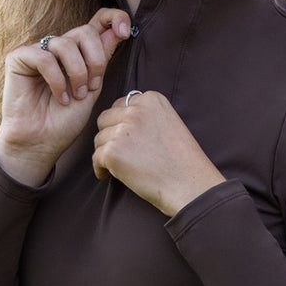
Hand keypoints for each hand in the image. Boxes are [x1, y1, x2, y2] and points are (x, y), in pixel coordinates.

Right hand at [0, 9, 130, 184]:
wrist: (41, 144)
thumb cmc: (65, 121)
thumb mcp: (93, 89)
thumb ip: (102, 60)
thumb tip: (117, 30)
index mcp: (77, 52)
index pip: (97, 21)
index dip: (113, 18)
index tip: (125, 32)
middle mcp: (57, 47)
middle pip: (85, 31)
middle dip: (95, 60)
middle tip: (92, 87)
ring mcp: (37, 50)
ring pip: (65, 43)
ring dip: (77, 73)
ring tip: (75, 96)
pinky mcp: (18, 58)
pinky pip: (44, 57)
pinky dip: (57, 79)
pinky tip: (60, 97)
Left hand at [92, 91, 224, 216]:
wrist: (189, 185)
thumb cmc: (182, 161)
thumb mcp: (169, 124)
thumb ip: (146, 116)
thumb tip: (118, 120)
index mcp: (151, 99)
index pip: (120, 105)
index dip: (121, 124)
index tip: (129, 140)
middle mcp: (136, 110)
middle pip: (105, 119)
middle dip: (110, 136)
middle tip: (122, 154)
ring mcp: (123, 130)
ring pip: (99, 139)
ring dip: (106, 153)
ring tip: (121, 167)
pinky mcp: (113, 151)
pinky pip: (95, 158)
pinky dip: (100, 168)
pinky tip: (109, 175)